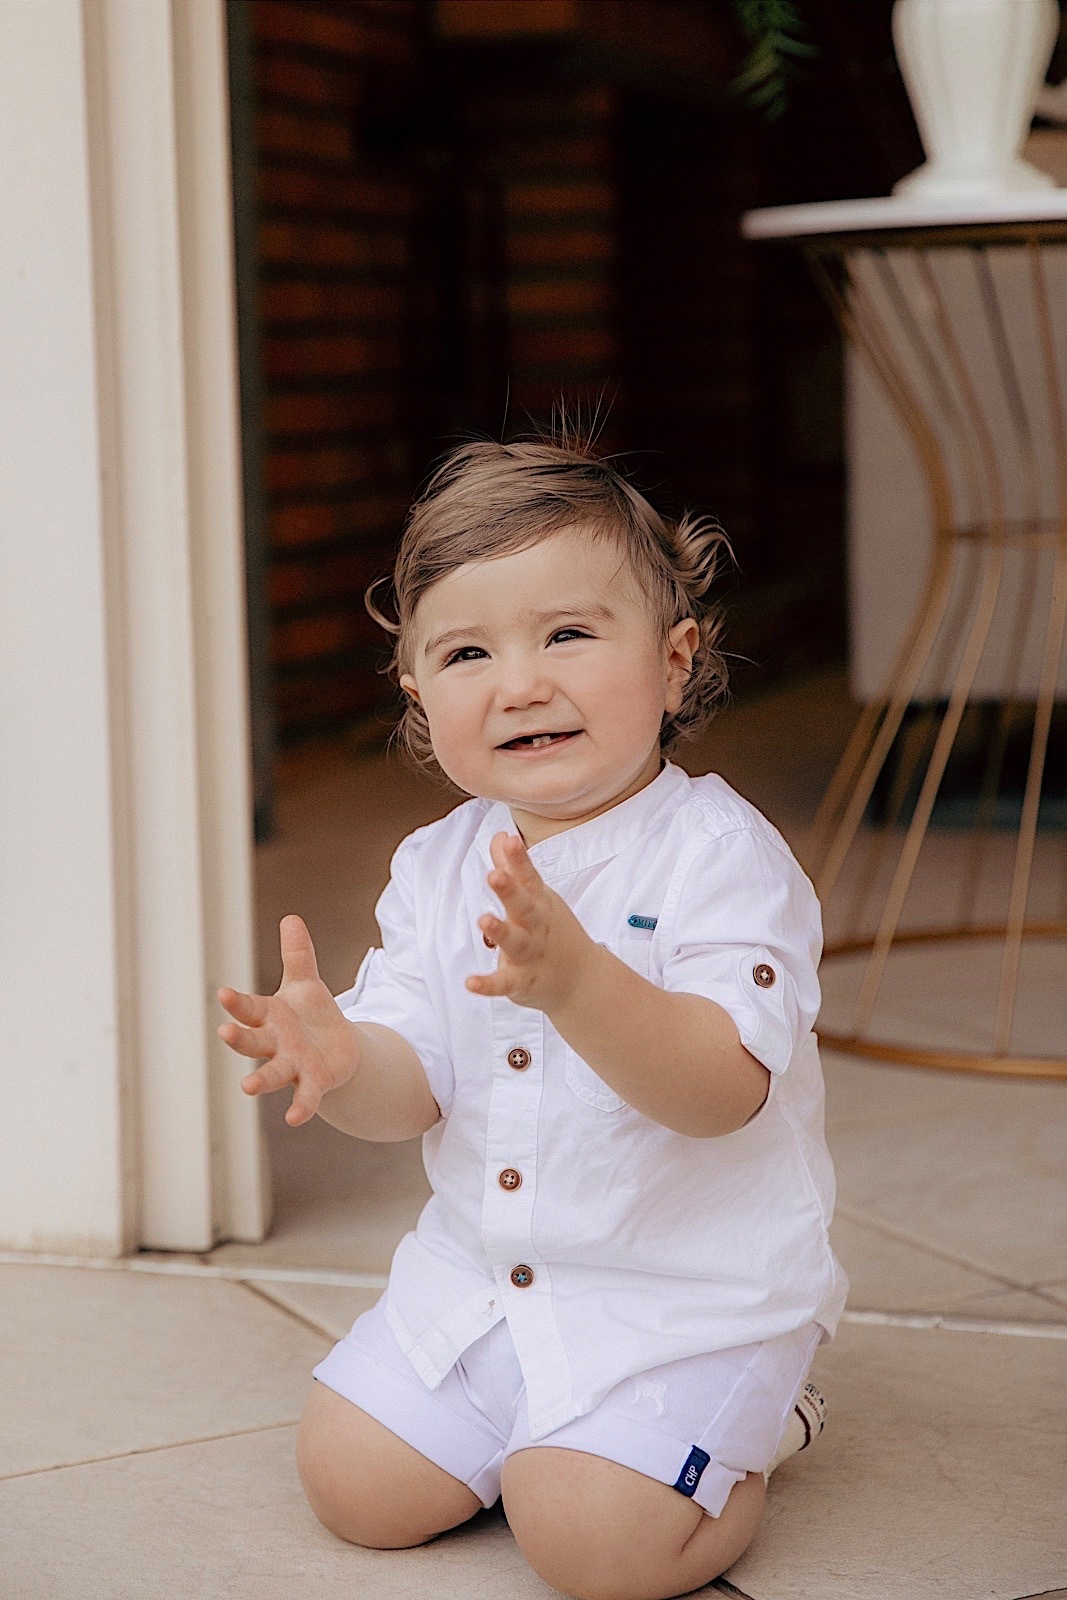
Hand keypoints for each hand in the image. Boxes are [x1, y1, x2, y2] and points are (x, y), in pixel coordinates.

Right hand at [217, 914, 360, 1126]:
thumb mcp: (306, 983)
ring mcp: (292, 1066)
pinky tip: (295, 1119)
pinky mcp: (313, 1083)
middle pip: (252, 1042)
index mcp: (269, 1017)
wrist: (337, 1048)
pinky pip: (305, 1097)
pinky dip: (300, 1107)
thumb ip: (298, 955)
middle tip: (224, 1033)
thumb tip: (291, 918)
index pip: (248, 1009)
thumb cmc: (312, 1014)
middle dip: (239, 1039)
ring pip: (272, 1073)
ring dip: (260, 1080)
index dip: (237, 1003)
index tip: (223, 993)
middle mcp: (275, 1044)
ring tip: (247, 1088)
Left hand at [466, 832, 590, 1012]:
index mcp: (538, 902)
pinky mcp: (521, 981)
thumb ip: (513, 867)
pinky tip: (470, 982)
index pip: (528, 877)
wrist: (580, 978)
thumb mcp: (536, 896)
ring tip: (484, 919)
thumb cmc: (551, 929)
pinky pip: (504, 983)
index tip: (510, 840)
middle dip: (509, 890)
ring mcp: (530, 954)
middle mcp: (536, 926)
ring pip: (516, 942)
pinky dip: (488, 984)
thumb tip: (500, 836)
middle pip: (523, 906)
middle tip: (494, 875)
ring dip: (501, 931)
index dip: (519, 859)